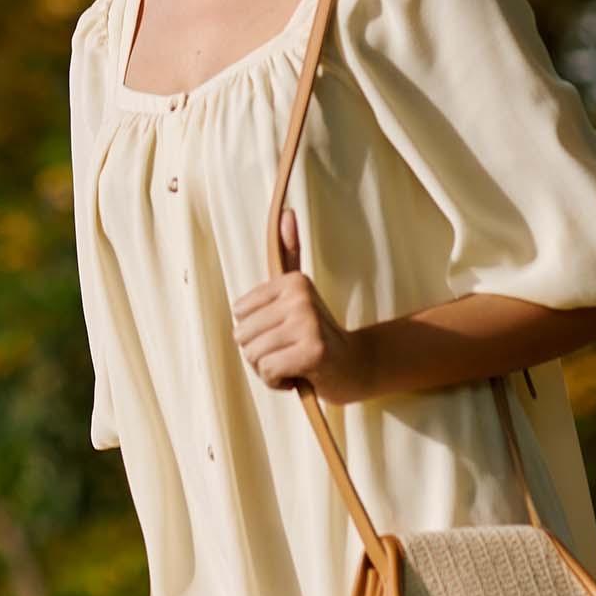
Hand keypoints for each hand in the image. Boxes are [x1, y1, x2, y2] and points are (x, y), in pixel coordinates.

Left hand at [229, 208, 376, 405]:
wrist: (357, 368)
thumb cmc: (318, 333)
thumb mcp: (300, 294)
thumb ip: (289, 253)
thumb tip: (285, 212)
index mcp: (292, 281)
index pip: (239, 313)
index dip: (254, 331)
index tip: (283, 332)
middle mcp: (299, 297)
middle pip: (242, 336)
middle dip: (259, 354)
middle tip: (288, 352)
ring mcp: (307, 323)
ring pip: (253, 355)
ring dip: (268, 370)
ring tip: (293, 364)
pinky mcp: (313, 351)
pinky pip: (268, 372)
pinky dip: (278, 382)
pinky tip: (298, 377)